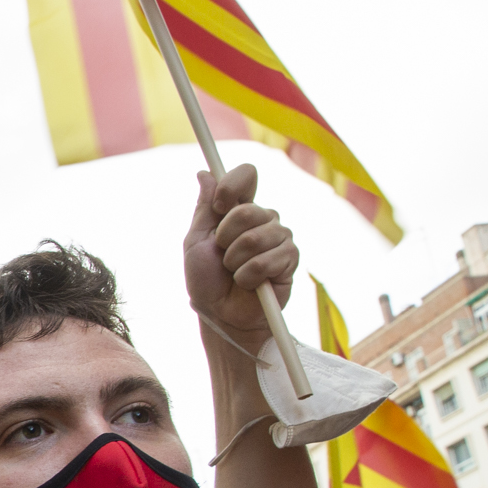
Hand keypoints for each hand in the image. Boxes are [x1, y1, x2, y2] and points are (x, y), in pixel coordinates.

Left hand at [185, 164, 296, 343]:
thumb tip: (204, 173)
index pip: (246, 175)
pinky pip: (267, 260)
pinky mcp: (290, 258)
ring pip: (255, 238)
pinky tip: (249, 284)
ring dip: (235, 262)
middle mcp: (263, 218)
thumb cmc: (206, 280)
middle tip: (223, 256)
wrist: (221, 314)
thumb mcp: (196, 242)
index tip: (219, 205)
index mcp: (239, 209)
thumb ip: (204, 209)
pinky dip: (248, 276)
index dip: (232, 185)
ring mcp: (280, 236)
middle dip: (225, 238)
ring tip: (234, 273)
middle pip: (248, 209)